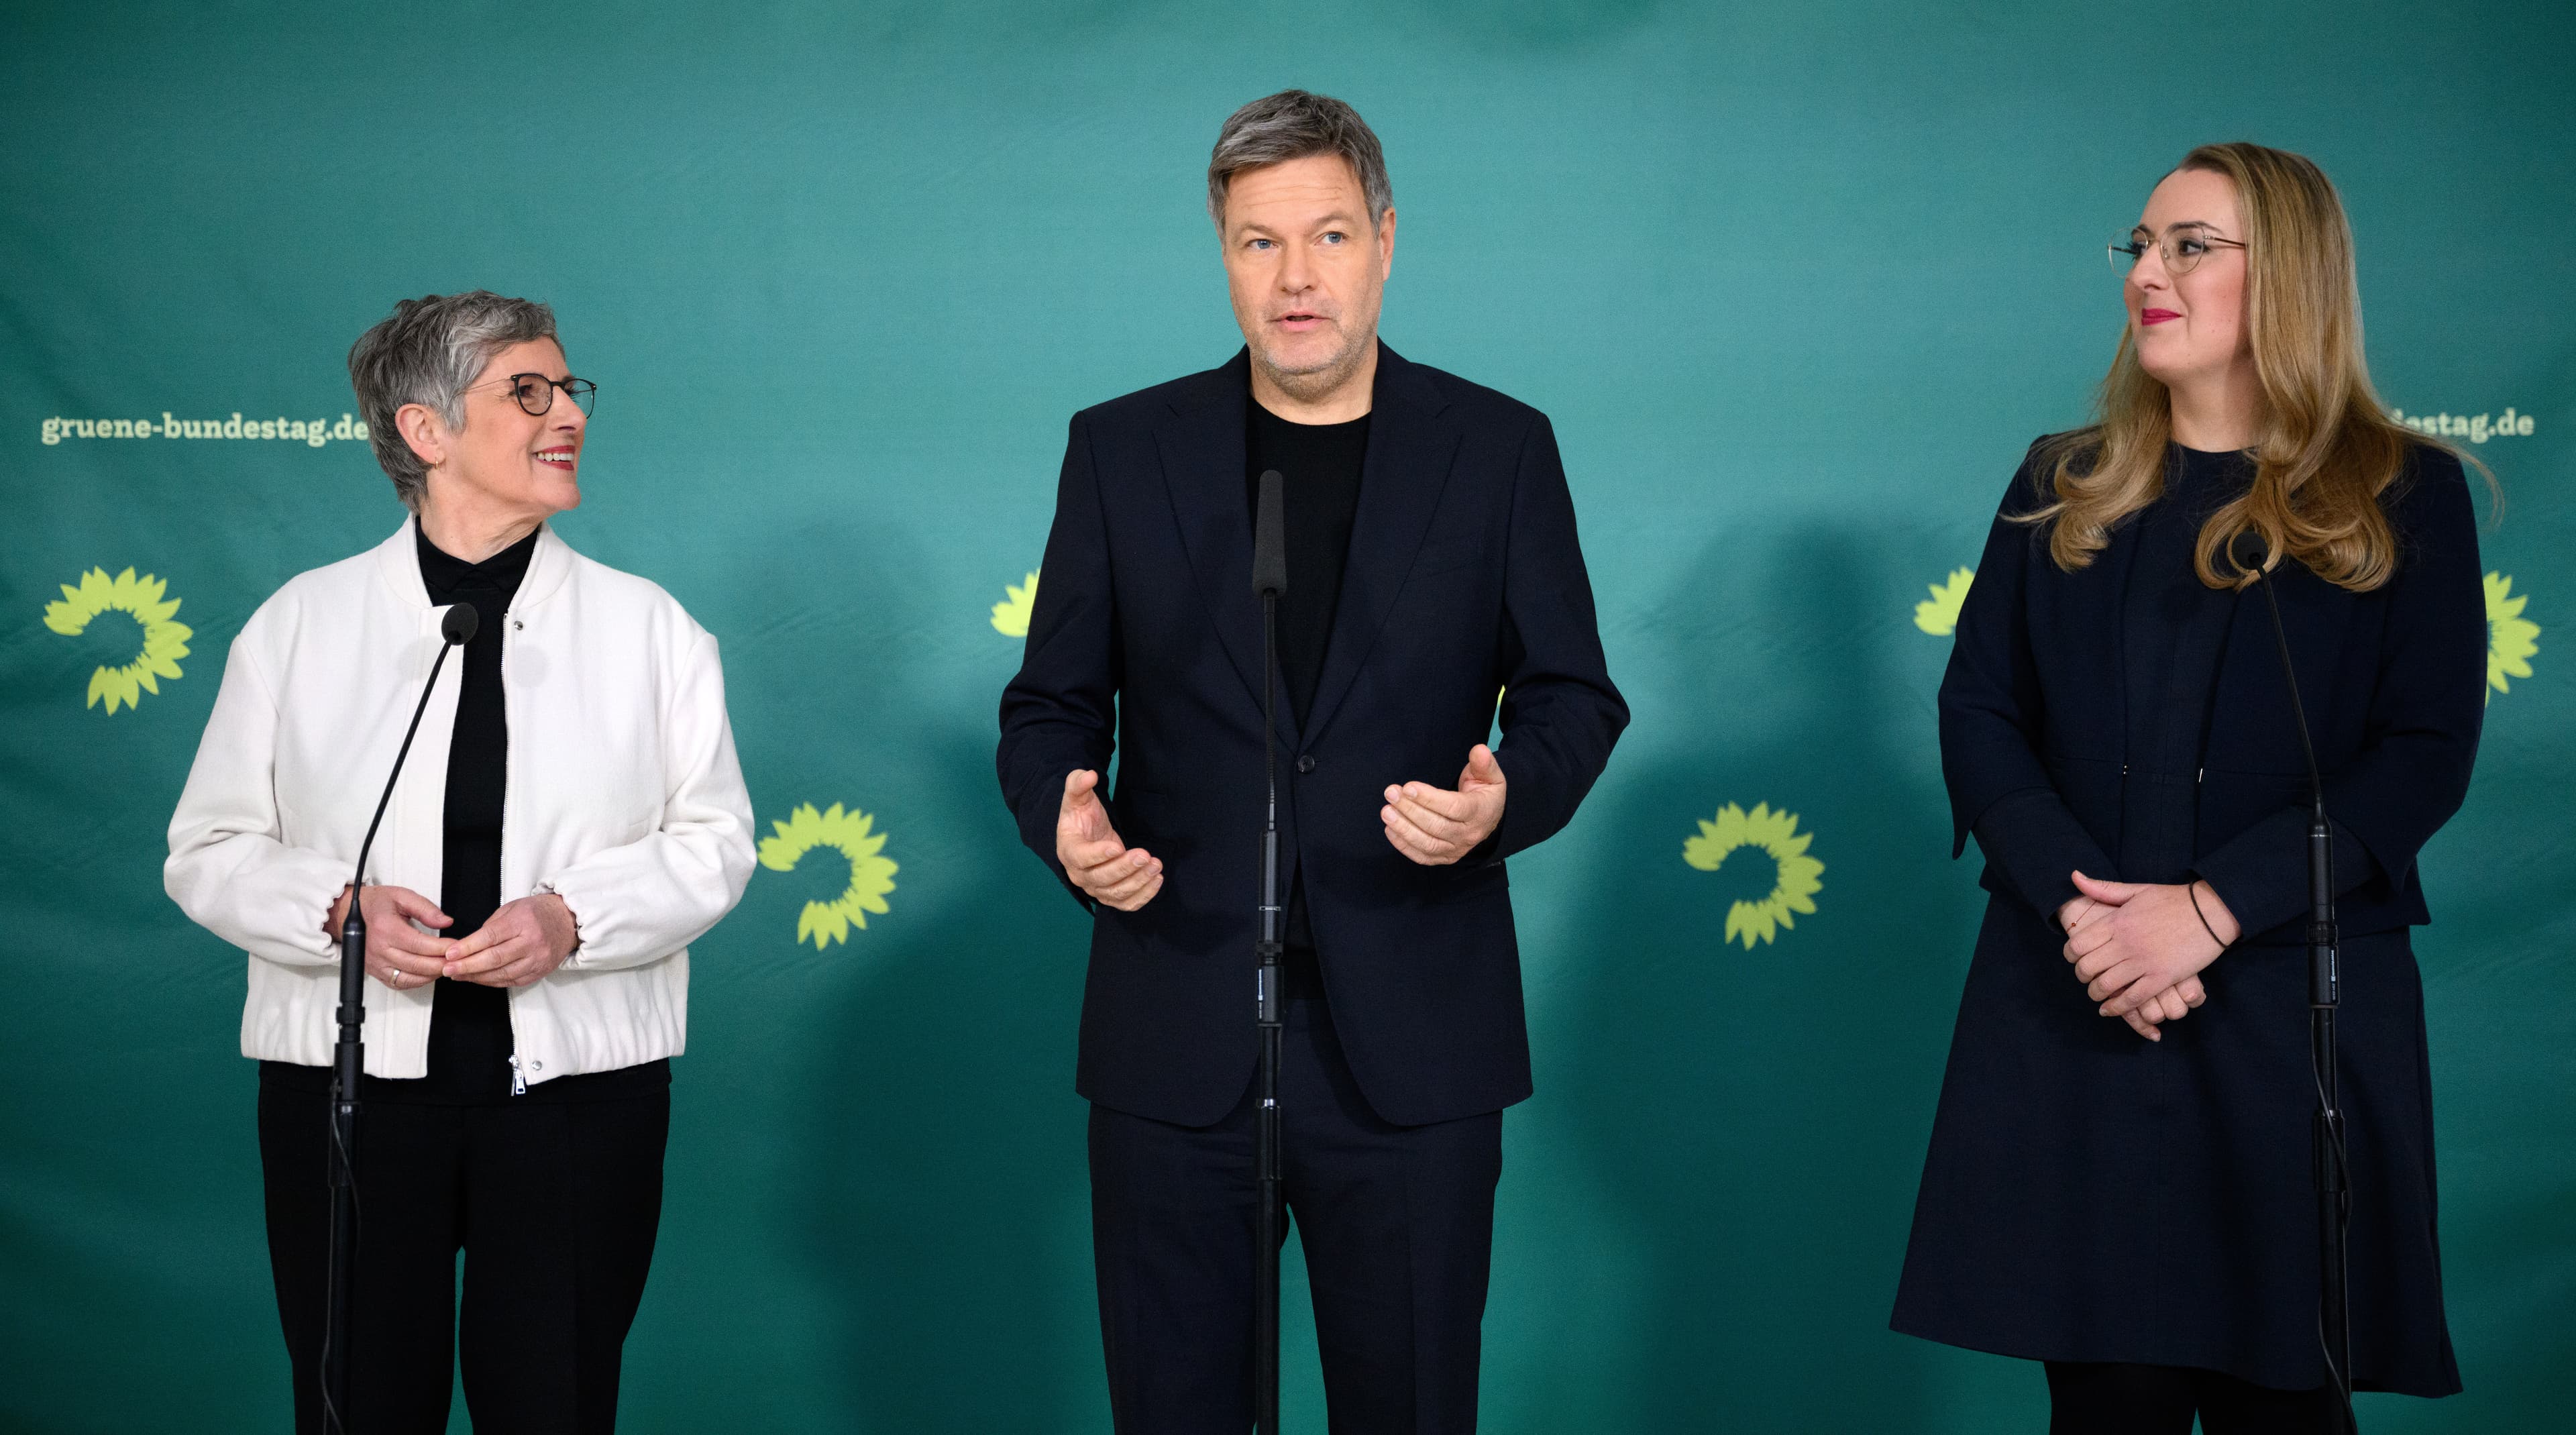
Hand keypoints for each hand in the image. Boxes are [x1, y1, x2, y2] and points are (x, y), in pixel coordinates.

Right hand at [324, 884, 452, 991]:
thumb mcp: (401, 896)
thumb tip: (446, 922)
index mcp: (386, 929)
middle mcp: (380, 950)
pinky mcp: (376, 972)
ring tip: (446, 966)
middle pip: (418, 965)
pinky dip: (418, 981)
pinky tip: (429, 973)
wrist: (349, 914)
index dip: (443, 948)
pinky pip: (400, 984)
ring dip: (432, 975)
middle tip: (458, 960)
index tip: (458, 946)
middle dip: (442, 964)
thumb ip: (425, 908)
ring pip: (410, 978)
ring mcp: (376, 964)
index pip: (421, 945)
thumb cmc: (375, 905)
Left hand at [442, 893, 580, 987]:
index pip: (491, 937)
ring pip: (501, 973)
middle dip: (467, 965)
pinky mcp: (539, 972)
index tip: (450, 953)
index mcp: (523, 921)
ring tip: (457, 974)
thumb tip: (468, 946)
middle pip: (494, 958)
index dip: (468, 947)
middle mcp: (532, 942)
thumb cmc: (538, 912)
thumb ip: (491, 926)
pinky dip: (491, 981)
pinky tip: (477, 978)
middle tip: (447, 968)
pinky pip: (510, 981)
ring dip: (476, 976)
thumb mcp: (513, 908)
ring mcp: (537, 960)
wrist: (567, 922)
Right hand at [1056, 769, 1161, 910]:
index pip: (1081, 858)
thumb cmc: (1081, 817)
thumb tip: (1089, 775)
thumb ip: (1078, 784)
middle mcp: (1080, 875)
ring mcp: (1096, 889)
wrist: (1086, 837)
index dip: (1098, 855)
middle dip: (1125, 868)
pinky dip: (1143, 896)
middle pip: (1101, 879)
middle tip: (1145, 855)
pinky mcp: (1111, 895)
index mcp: (1069, 851)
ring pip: (1116, 894)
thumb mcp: (1077, 798)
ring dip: (1138, 882)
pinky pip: (1126, 903)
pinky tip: (1157, 880)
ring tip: (1156, 865)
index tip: (1116, 847)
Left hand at [1381, 745, 1507, 866]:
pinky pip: (1422, 856)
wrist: (1489, 819)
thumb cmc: (1485, 793)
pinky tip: (1390, 829)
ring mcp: (1455, 849)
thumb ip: (1484, 763)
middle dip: (1410, 809)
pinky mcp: (1444, 857)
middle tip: (1391, 793)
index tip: (1408, 787)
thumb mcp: (1491, 776)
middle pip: (1436, 826)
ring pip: (1427, 844)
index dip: (1430, 799)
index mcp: (1479, 812)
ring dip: (1403, 828)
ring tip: (1386, 811)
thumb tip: (1479, 750)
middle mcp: (1468, 835)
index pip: (1454, 808)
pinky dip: (1403, 845)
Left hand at [2062, 871, 2239, 1028]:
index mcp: (2116, 922)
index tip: (2075, 958)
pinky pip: (2132, 998)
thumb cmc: (2173, 900)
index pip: (2078, 945)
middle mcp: (2125, 943)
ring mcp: (2143, 962)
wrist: (2211, 911)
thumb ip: (2104, 888)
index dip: (2070, 955)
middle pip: (2087, 968)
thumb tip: (2074, 876)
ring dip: (2096, 994)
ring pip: (2106, 986)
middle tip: (2086, 977)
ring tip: (2097, 994)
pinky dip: (2117, 1007)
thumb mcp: (2136, 890)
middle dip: (2082, 976)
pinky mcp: (2162, 978)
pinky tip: (2110, 1009)